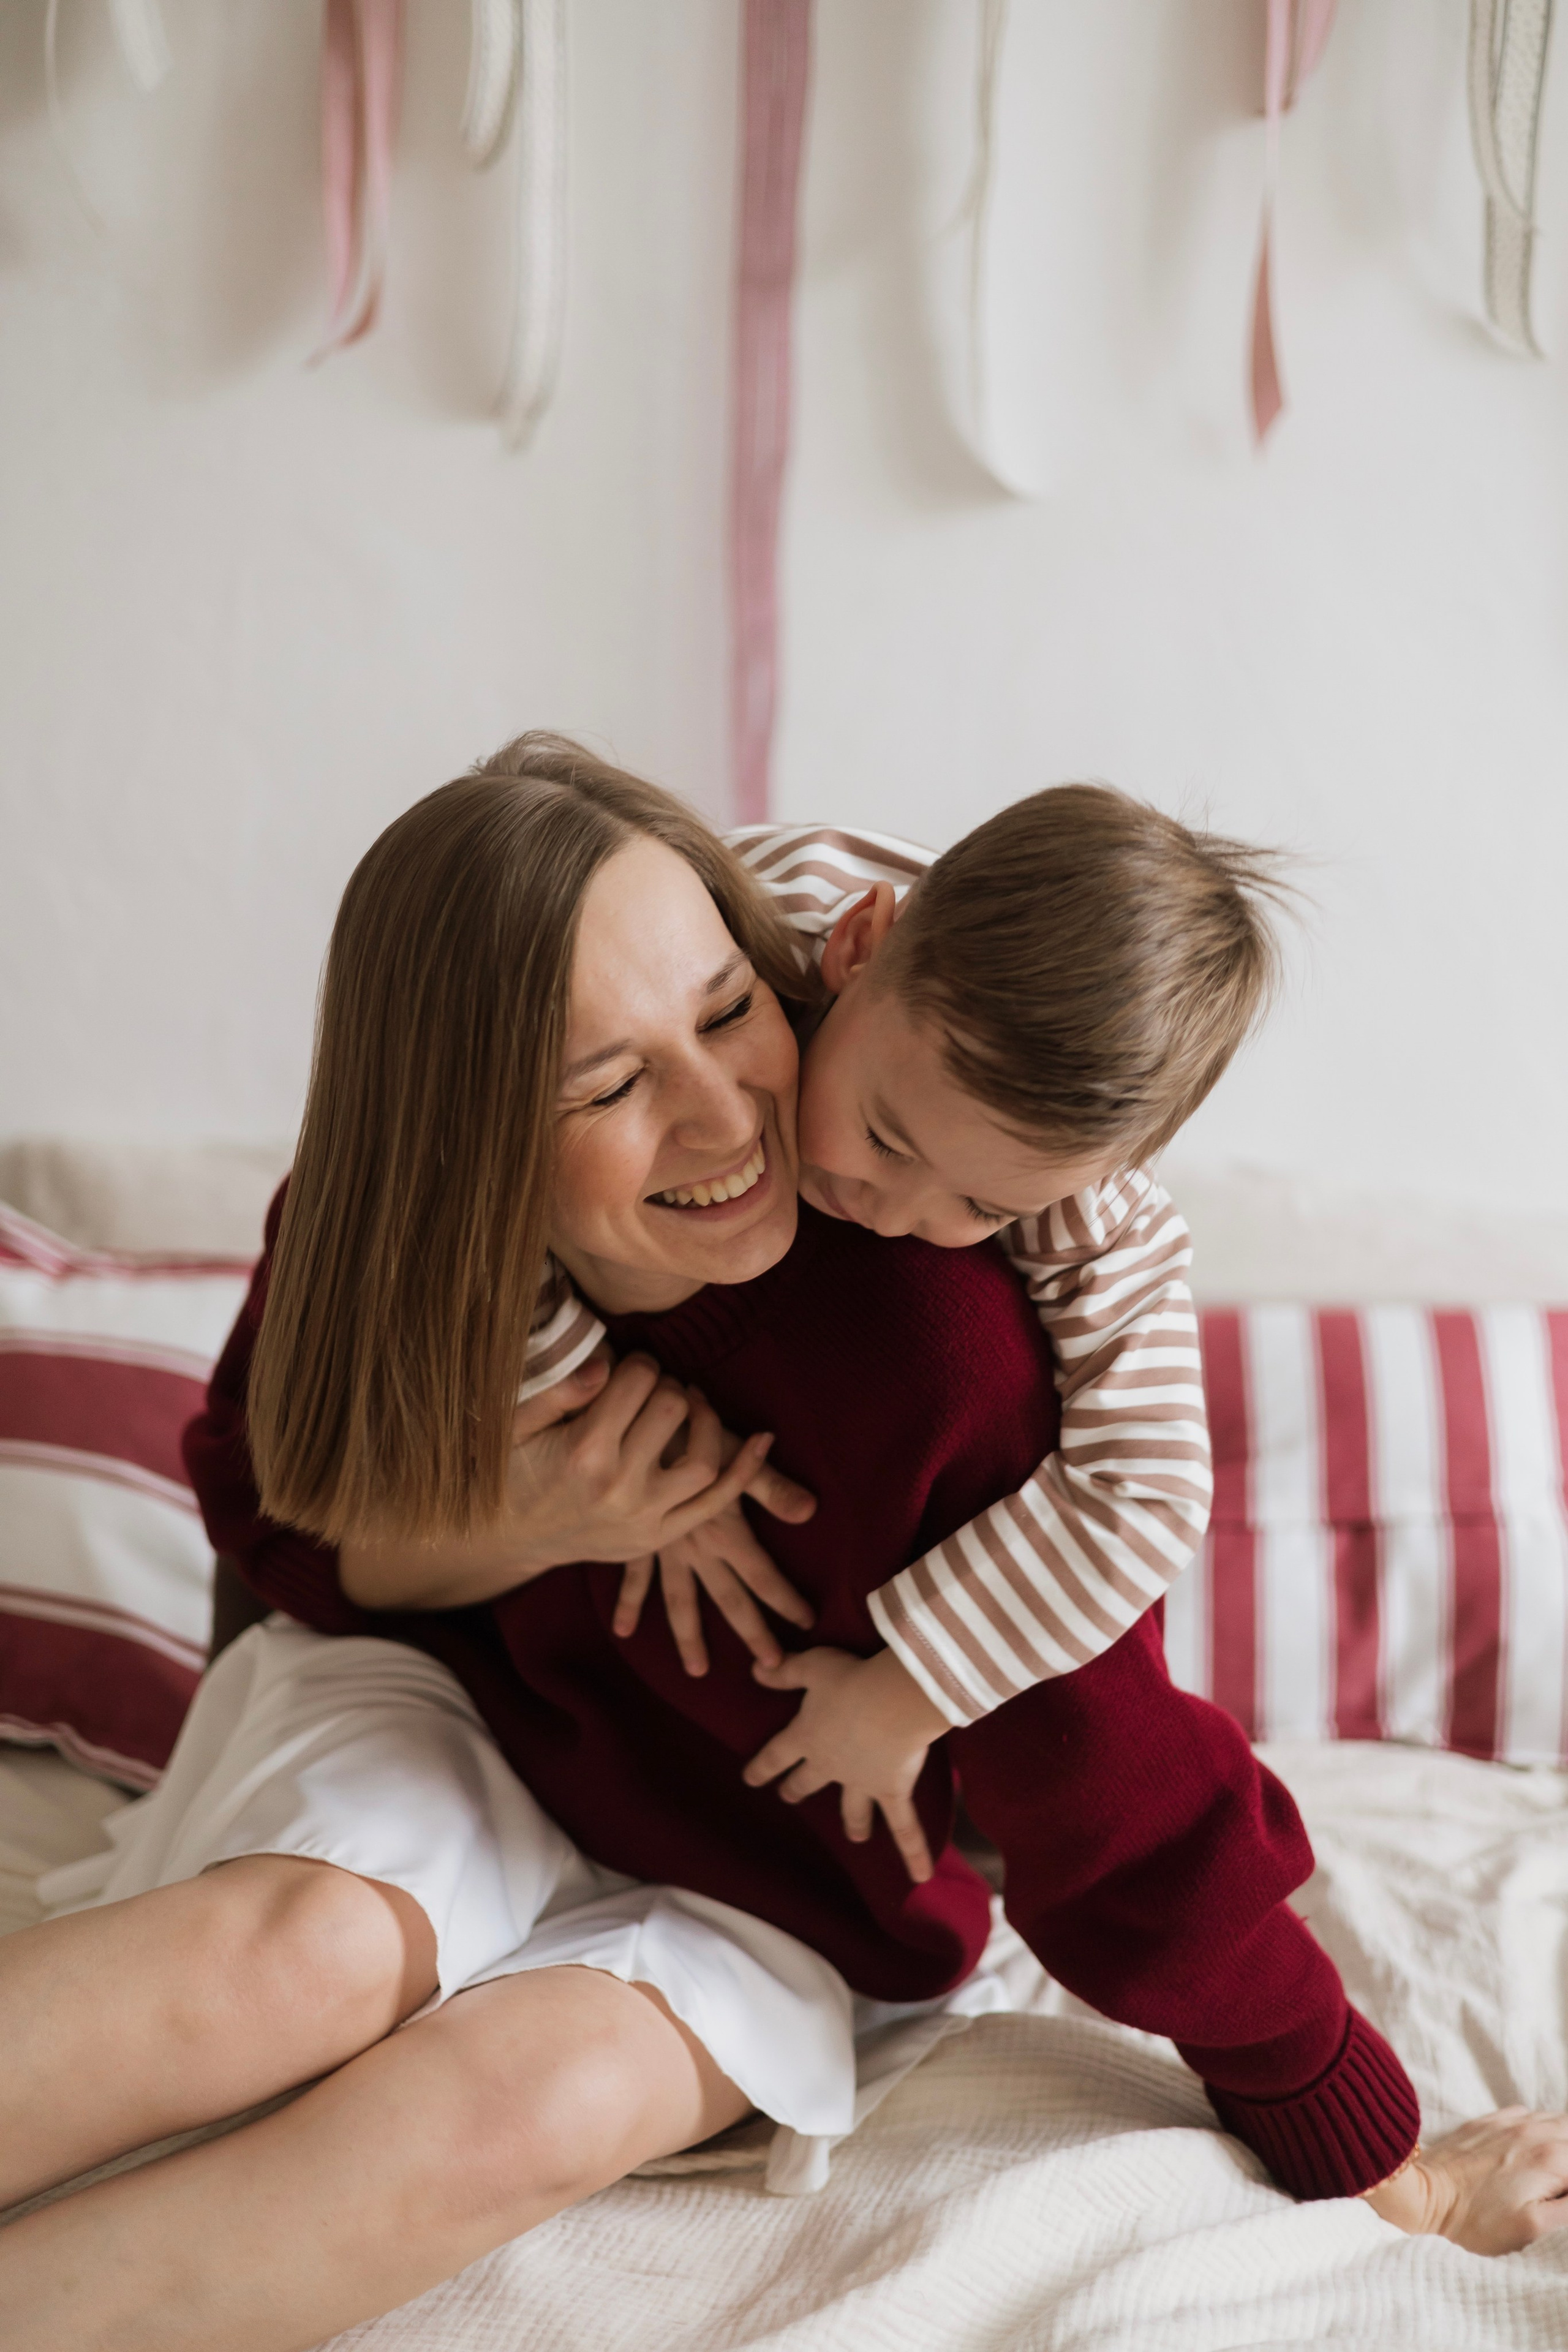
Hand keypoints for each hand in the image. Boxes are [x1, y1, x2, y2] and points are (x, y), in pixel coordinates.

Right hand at [506, 1353, 778, 1570]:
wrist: (511, 1537)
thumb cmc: (514, 1470)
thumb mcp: (516, 1424)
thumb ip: (559, 1390)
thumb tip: (608, 1363)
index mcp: (583, 1453)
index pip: (637, 1382)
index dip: (638, 1364)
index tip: (627, 1371)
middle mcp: (619, 1488)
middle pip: (672, 1409)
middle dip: (666, 1385)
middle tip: (650, 1388)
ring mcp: (644, 1518)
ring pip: (704, 1458)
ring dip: (704, 1419)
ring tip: (688, 1403)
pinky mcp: (659, 1537)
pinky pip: (717, 1504)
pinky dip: (747, 1471)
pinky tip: (764, 1438)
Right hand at [612, 1421, 815, 1672]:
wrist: (634, 1428)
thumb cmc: (689, 1433)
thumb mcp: (732, 1454)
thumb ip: (771, 1487)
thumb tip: (810, 1511)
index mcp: (724, 1531)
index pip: (763, 1575)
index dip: (787, 1600)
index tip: (808, 1624)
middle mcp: (696, 1549)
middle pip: (729, 1600)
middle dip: (751, 1633)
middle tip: (771, 1667)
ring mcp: (663, 1549)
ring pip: (679, 1603)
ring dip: (689, 1637)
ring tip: (697, 1671)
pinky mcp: (635, 1541)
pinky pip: (633, 1580)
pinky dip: (628, 1604)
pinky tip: (624, 1631)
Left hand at [742, 1647, 949, 1884]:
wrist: (892, 1698)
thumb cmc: (851, 1678)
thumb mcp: (812, 1666)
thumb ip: (783, 1672)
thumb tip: (755, 1668)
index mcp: (806, 1736)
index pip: (776, 1755)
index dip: (762, 1767)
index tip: (750, 1779)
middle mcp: (830, 1764)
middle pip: (808, 1781)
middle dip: (797, 1789)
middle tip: (790, 1796)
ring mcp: (861, 1782)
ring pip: (853, 1808)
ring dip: (854, 1822)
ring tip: (857, 1836)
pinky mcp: (892, 1790)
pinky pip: (905, 1826)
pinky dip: (913, 1851)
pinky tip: (920, 1876)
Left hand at [1364, 2109, 1567, 2252]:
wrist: (1425, 2194)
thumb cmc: (1477, 2219)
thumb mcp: (1534, 2227)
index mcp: (1552, 2159)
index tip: (1561, 2194)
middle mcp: (1535, 2131)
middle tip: (1557, 2184)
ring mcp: (1511, 2121)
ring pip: (1555, 2120)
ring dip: (1562, 2141)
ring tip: (1552, 2169)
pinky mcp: (1489, 2121)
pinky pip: (1527, 2114)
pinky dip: (1539, 2129)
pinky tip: (1531, 2149)